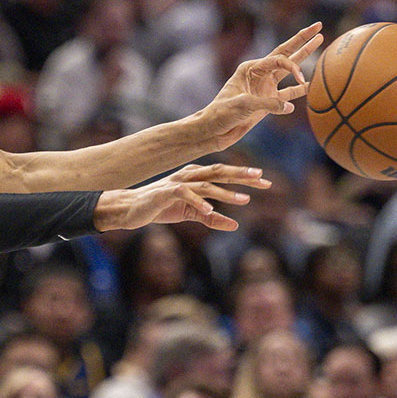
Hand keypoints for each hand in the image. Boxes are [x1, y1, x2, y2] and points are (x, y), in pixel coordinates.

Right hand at [94, 163, 269, 231]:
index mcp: (196, 177)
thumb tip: (235, 226)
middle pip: (219, 172)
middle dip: (242, 174)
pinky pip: (185, 195)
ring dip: (225, 192)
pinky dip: (198, 202)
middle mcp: (189, 176)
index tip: (266, 180)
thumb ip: (213, 218)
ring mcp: (177, 182)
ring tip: (243, 199)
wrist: (131, 209)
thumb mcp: (191, 214)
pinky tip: (210, 210)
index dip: (244, 176)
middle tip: (262, 178)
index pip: (224, 173)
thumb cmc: (161, 208)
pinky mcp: (166, 193)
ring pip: (206, 184)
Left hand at [196, 23, 322, 149]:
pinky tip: (310, 85)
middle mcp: (259, 74)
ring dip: (304, 58)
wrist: (212, 131)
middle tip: (318, 26)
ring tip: (319, 42)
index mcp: (250, 69)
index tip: (301, 79)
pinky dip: (299, 91)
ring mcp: (264, 88)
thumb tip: (290, 106)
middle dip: (302, 40)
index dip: (293, 66)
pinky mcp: (266, 103)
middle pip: (285, 53)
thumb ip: (268, 104)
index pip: (278, 59)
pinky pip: (287, 94)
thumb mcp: (243, 105)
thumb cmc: (221, 114)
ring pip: (289, 71)